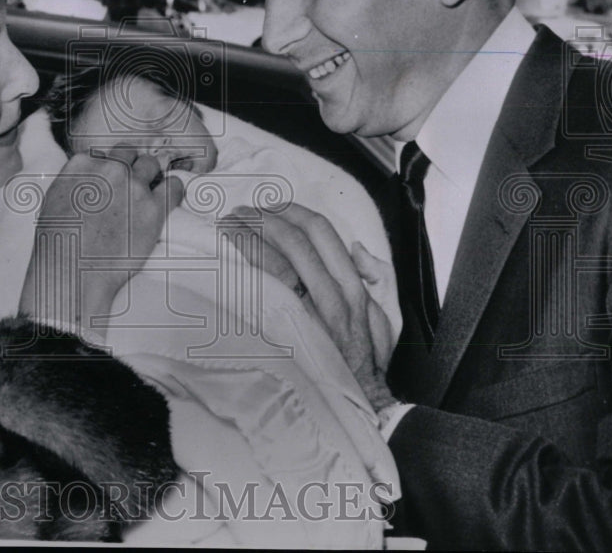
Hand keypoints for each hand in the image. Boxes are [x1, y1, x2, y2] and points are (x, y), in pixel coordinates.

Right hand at [19, 145, 184, 331]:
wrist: (73, 272)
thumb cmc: (59, 243)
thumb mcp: (54, 199)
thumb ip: (74, 181)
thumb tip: (89, 179)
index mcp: (82, 164)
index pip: (102, 154)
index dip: (106, 169)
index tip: (108, 183)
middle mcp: (110, 169)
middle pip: (128, 153)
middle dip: (128, 166)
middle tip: (127, 186)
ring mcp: (134, 187)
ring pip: (151, 164)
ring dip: (149, 176)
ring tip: (146, 193)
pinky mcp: (154, 208)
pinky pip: (174, 186)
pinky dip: (172, 189)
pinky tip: (168, 197)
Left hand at [223, 203, 395, 411]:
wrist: (362, 405)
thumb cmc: (366, 363)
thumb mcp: (383, 318)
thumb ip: (375, 280)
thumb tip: (357, 249)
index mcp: (353, 286)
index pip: (322, 233)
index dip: (292, 213)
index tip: (271, 207)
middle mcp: (335, 294)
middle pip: (296, 241)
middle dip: (264, 219)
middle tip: (240, 211)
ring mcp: (313, 313)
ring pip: (280, 260)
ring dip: (250, 236)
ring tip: (228, 225)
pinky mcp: (293, 331)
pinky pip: (268, 289)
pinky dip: (249, 267)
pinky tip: (231, 257)